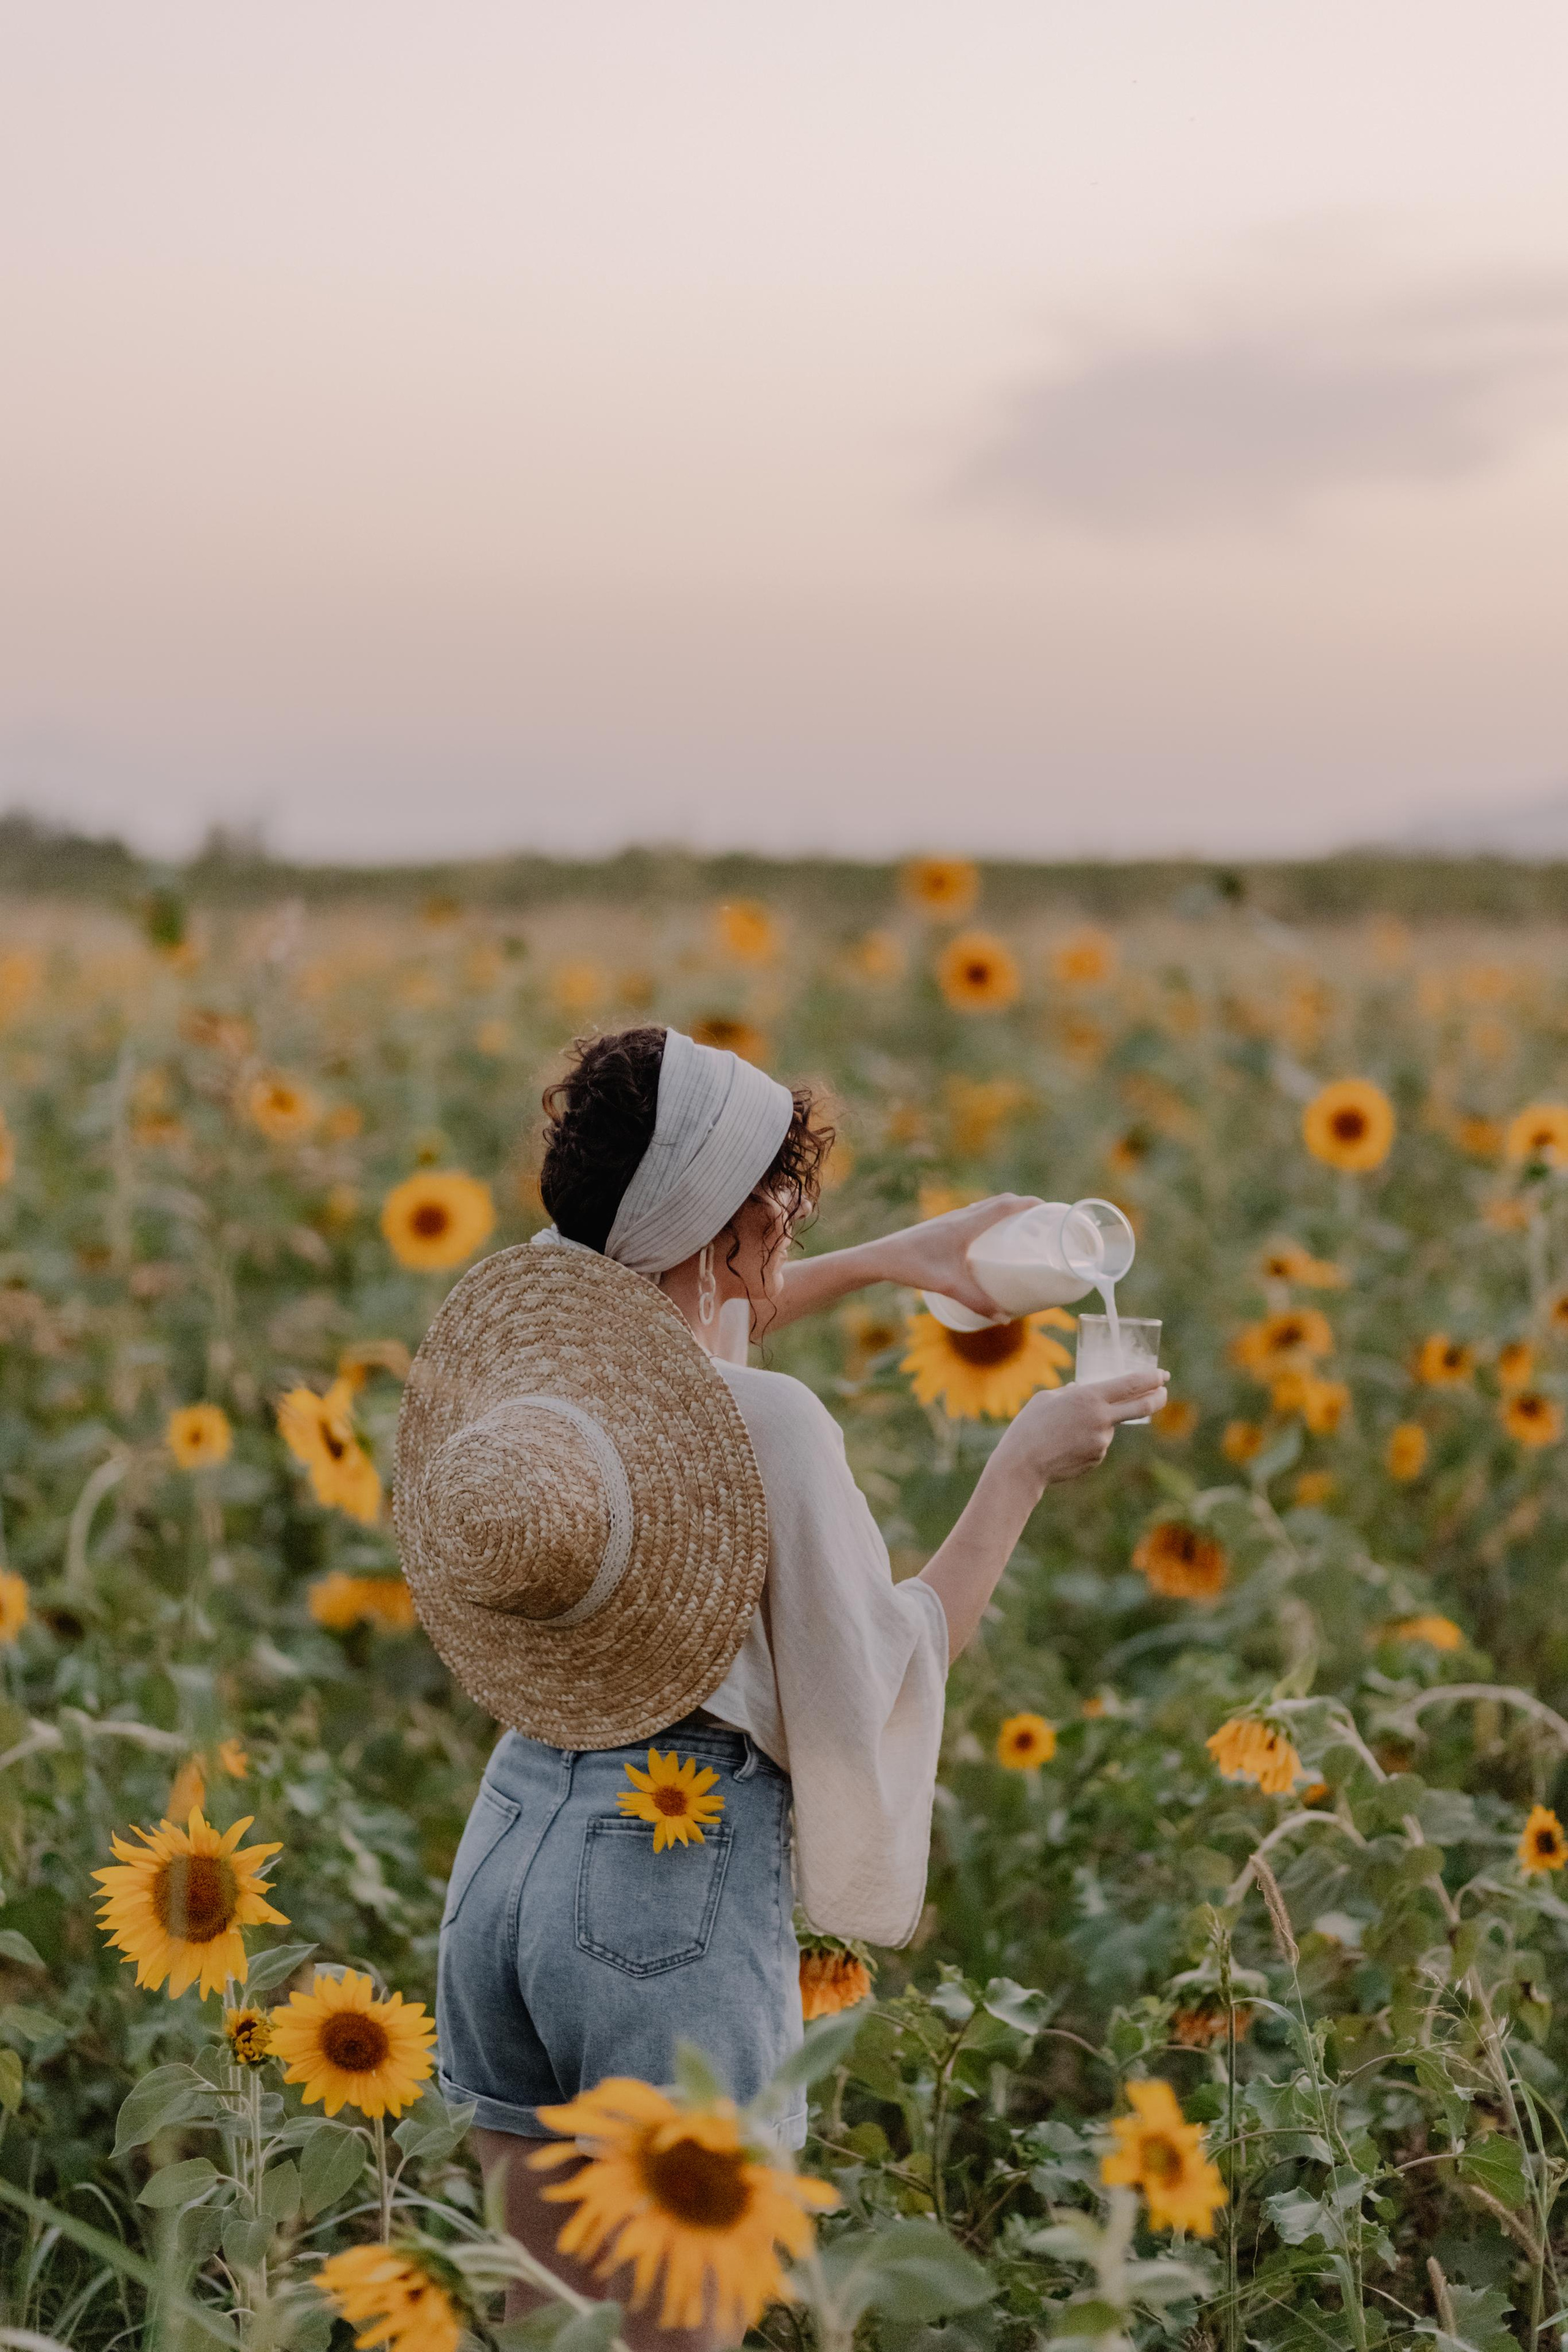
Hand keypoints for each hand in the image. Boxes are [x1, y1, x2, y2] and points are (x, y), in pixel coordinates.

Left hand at [868, 1194, 1043, 1317]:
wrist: (878, 1257)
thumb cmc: (911, 1266)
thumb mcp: (948, 1285)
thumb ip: (976, 1301)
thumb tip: (1005, 1319)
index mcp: (966, 1223)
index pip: (1005, 1205)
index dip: (1029, 1205)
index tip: (1050, 1210)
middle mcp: (959, 1216)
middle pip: (998, 1203)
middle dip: (1022, 1208)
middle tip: (1041, 1223)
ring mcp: (948, 1220)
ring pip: (984, 1209)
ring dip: (1004, 1212)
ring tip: (1020, 1230)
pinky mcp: (940, 1228)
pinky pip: (972, 1216)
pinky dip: (987, 1220)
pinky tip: (986, 1240)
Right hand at [992, 1370, 1167, 1494]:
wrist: (1023, 1465)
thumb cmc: (1030, 1426)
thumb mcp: (1047, 1398)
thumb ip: (1070, 1392)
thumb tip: (1080, 1390)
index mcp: (1089, 1397)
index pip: (1131, 1384)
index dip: (1151, 1378)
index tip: (1162, 1374)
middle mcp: (1101, 1418)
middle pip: (1142, 1406)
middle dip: (1158, 1397)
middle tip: (1163, 1392)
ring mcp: (1102, 1441)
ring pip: (1110, 1426)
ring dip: (1097, 1424)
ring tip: (1063, 1431)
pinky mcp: (1097, 1457)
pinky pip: (1098, 1443)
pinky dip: (1087, 1440)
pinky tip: (1064, 1444)